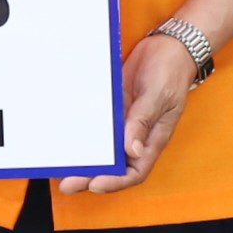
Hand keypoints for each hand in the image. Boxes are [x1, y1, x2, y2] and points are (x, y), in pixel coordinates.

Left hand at [69, 29, 196, 194]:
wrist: (167, 47)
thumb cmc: (171, 72)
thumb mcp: (159, 95)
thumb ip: (144, 121)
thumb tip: (132, 150)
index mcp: (152, 140)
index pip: (134, 171)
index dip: (115, 182)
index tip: (94, 185)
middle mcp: (135, 137)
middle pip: (113, 166)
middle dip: (90, 177)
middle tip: (67, 184)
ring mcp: (122, 124)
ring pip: (102, 150)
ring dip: (84, 160)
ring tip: (61, 168)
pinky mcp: (112, 110)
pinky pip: (96, 127)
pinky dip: (83, 135)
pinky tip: (66, 140)